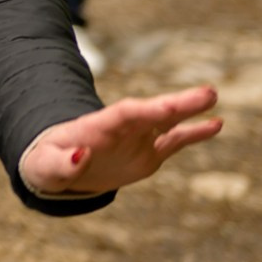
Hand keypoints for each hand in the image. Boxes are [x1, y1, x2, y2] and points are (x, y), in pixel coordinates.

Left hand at [19, 85, 220, 197]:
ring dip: (189, 111)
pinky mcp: (148, 153)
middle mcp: (122, 128)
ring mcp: (138, 138)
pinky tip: (217, 123)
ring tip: (212, 96)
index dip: (145, 112)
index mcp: (96, 127)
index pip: (124, 115)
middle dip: (176, 103)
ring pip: (168, 122)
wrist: (58, 166)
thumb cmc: (47, 163)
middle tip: (206, 93)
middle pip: (152, 112)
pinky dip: (194, 133)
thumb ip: (61, 164)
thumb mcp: (44, 168)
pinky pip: (175, 141)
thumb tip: (81, 156)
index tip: (167, 110)